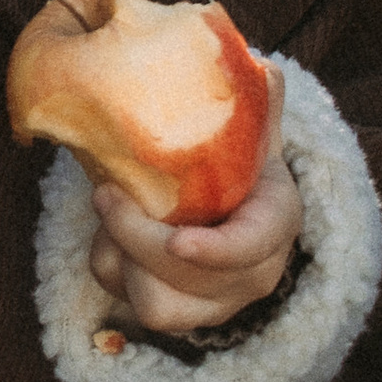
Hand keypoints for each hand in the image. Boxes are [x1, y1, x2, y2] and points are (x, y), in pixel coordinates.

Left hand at [87, 75, 301, 334]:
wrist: (231, 211)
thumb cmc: (240, 168)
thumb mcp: (255, 134)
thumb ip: (260, 102)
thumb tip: (264, 67)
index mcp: (275, 223)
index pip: (251, 247)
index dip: (215, 251)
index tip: (179, 241)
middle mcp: (250, 275)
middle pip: (190, 278)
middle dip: (138, 238)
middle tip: (106, 193)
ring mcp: (213, 304)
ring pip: (156, 303)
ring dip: (120, 254)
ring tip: (110, 207)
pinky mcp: (174, 313)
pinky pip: (127, 299)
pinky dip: (109, 263)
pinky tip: (110, 231)